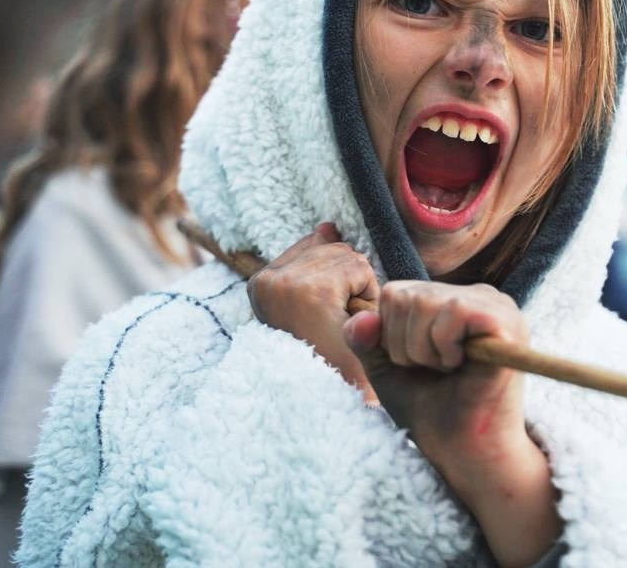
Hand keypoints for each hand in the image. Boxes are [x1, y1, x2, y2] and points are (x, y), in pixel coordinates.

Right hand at [248, 223, 378, 396]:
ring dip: (358, 292)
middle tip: (332, 321)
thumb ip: (319, 257)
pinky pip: (360, 271)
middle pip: (334, 248)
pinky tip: (349, 322)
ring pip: (350, 258)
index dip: (333, 280)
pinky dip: (367, 296)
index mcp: (260, 284)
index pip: (316, 245)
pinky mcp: (314, 292)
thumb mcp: (315, 300)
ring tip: (340, 324)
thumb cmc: (322, 353)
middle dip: (347, 283)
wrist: (328, 400)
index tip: (320, 311)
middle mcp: (266, 281)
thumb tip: (328, 225)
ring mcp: (288, 285)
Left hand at [343, 281, 526, 458]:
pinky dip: (443, 347)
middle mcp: (478, 295)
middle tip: (435, 373)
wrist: (466, 454)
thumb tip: (361, 317)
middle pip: (406, 296)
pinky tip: (462, 367)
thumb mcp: (387, 371)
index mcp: (453, 301)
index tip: (417, 367)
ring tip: (448, 371)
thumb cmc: (433, 414)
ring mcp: (496, 305)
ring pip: (426, 301)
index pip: (395, 292)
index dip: (390, 337)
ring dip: (423, 350)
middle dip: (405, 345)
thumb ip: (366, 340)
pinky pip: (453, 311)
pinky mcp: (506, 321)